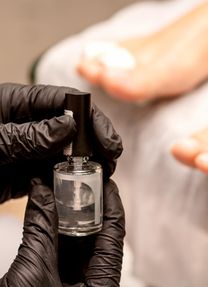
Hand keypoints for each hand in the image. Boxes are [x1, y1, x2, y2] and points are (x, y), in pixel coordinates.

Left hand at [0, 83, 121, 202]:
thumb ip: (29, 136)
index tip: (105, 137)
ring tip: (103, 173)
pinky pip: (55, 173)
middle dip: (94, 140)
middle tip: (111, 157)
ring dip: (86, 161)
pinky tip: (81, 186)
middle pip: (71, 125)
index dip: (90, 116)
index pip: (64, 100)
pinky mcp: (27, 171)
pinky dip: (70, 180)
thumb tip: (68, 127)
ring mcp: (30, 148)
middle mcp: (28, 123)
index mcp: (18, 102)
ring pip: (67, 151)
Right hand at [0, 178, 124, 286]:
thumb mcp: (33, 275)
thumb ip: (40, 230)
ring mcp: (70, 284)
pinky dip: (52, 227)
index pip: (114, 239)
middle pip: (96, 237)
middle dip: (88, 207)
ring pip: (75, 241)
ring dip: (68, 215)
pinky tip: (48, 207)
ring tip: (64, 188)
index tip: (107, 183)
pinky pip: (58, 248)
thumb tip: (42, 192)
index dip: (112, 207)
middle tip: (81, 181)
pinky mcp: (51, 282)